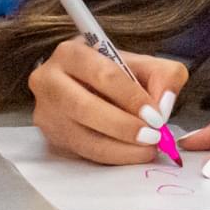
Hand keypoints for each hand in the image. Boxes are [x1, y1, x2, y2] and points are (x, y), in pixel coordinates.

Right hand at [28, 38, 187, 165]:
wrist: (87, 84)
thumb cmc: (116, 73)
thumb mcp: (143, 64)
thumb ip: (163, 77)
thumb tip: (163, 106)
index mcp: (71, 53)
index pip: (103, 75)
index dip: (132, 98)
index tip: (157, 116)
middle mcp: (48, 80)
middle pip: (86, 108)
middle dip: (124, 126)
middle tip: (153, 136)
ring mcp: (46, 112)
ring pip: (82, 136)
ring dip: (119, 148)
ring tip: (147, 149)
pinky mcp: (51, 137)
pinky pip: (83, 152)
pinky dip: (111, 156)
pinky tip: (132, 154)